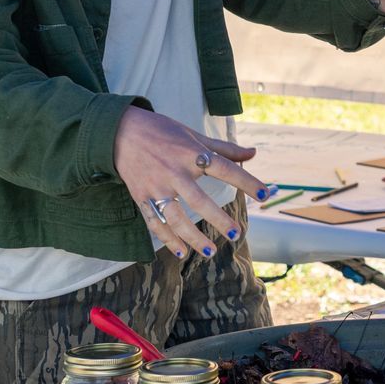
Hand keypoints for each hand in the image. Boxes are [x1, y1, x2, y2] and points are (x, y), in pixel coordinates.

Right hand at [112, 107, 263, 257]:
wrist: (120, 132)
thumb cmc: (162, 131)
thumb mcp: (193, 135)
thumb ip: (224, 148)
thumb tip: (253, 152)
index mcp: (191, 153)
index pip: (225, 168)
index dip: (246, 181)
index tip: (264, 194)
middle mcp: (175, 171)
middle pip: (199, 200)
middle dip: (218, 219)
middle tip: (235, 234)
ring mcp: (157, 186)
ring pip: (176, 218)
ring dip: (193, 237)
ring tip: (210, 252)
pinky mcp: (142, 197)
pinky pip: (156, 222)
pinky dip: (167, 240)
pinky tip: (182, 252)